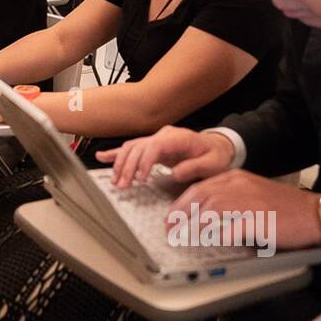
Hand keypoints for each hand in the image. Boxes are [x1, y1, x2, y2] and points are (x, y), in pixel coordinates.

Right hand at [96, 125, 236, 187]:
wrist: (218, 146)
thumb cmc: (216, 155)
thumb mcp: (213, 164)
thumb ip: (195, 167)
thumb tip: (176, 173)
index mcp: (178, 138)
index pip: (153, 146)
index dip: (144, 162)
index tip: (140, 178)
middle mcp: (164, 136)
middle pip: (138, 147)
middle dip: (127, 166)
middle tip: (123, 185)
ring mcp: (157, 139)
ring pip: (131, 148)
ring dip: (120, 164)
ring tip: (116, 181)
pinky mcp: (152, 146)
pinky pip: (131, 148)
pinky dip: (116, 153)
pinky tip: (103, 157)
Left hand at [170, 172, 320, 251]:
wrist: (314, 213)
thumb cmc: (285, 207)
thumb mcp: (253, 193)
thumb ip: (230, 197)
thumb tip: (205, 212)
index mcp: (236, 178)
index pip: (200, 187)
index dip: (181, 202)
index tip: (170, 215)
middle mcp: (238, 185)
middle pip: (199, 197)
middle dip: (179, 213)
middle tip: (168, 228)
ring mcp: (247, 201)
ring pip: (210, 210)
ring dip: (191, 225)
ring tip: (180, 237)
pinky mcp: (257, 219)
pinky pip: (229, 228)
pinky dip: (214, 236)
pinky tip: (205, 243)